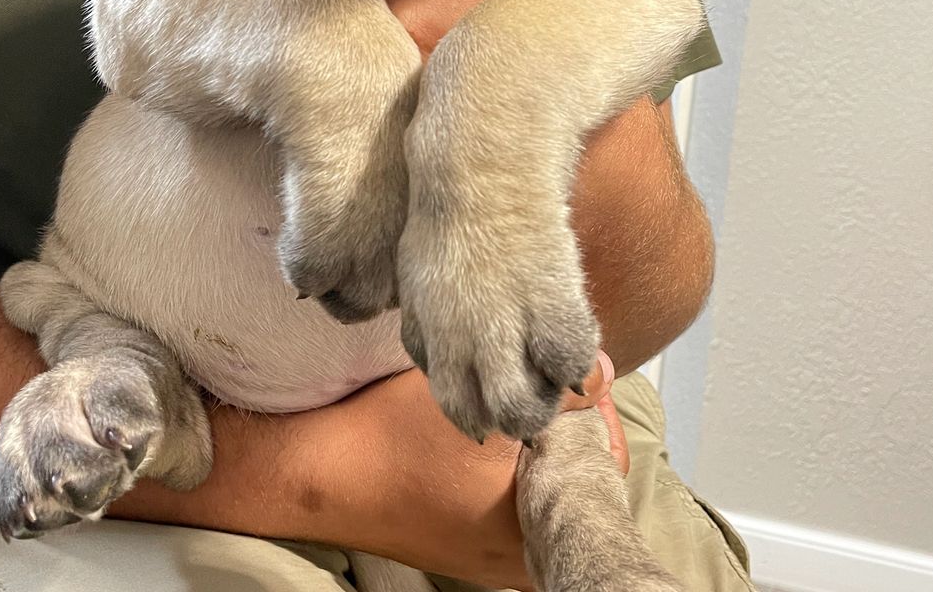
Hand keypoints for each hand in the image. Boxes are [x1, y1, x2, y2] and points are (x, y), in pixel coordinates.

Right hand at [329, 354, 624, 590]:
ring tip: (515, 405)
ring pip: (550, 490)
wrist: (326, 475)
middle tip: (544, 387)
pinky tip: (490, 436)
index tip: (572, 379)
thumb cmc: (398, 438)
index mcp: (537, 527)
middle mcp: (525, 556)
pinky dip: (516, 469)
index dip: (594, 412)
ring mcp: (498, 559)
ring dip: (544, 447)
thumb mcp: (479, 399)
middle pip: (581, 480)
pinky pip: (520, 505)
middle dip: (571, 428)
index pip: (606, 464)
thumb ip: (553, 394)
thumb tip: (604, 373)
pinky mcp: (475, 551)